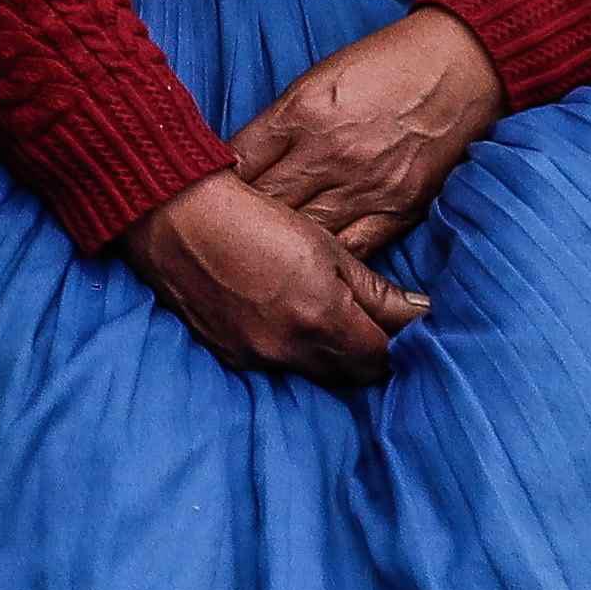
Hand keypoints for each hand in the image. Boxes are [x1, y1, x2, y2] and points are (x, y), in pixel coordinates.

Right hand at [133, 168, 434, 386]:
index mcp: (322, 320)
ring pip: (313, 372)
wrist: (171, 215)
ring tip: (323, 316)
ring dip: (328, 353)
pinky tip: (282, 317)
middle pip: (350, 374)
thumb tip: (419, 312)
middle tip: (369, 321)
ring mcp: (254, 356)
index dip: (399, 341)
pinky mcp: (226, 354)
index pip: (383, 356)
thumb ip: (374, 290)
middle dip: (366, 352)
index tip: (401, 322)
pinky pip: (274, 365)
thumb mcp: (324, 246)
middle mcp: (289, 350)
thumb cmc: (252, 217)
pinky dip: (289, 349)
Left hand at [226, 10, 501, 261]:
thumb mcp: (316, 79)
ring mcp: (367, 185)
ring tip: (255, 261)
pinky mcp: (400, 208)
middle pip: (263, 204)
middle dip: (236, 222)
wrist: (463, 64)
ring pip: (303, 233)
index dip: (212, 184)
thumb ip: (277, 125)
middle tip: (217, 239)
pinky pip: (353, 249)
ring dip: (278, 247)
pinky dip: (327, 259)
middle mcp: (329, 154)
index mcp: (300, 114)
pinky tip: (308, 268)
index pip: (235, 163)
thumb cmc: (384, 65)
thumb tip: (235, 164)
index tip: (199, 198)